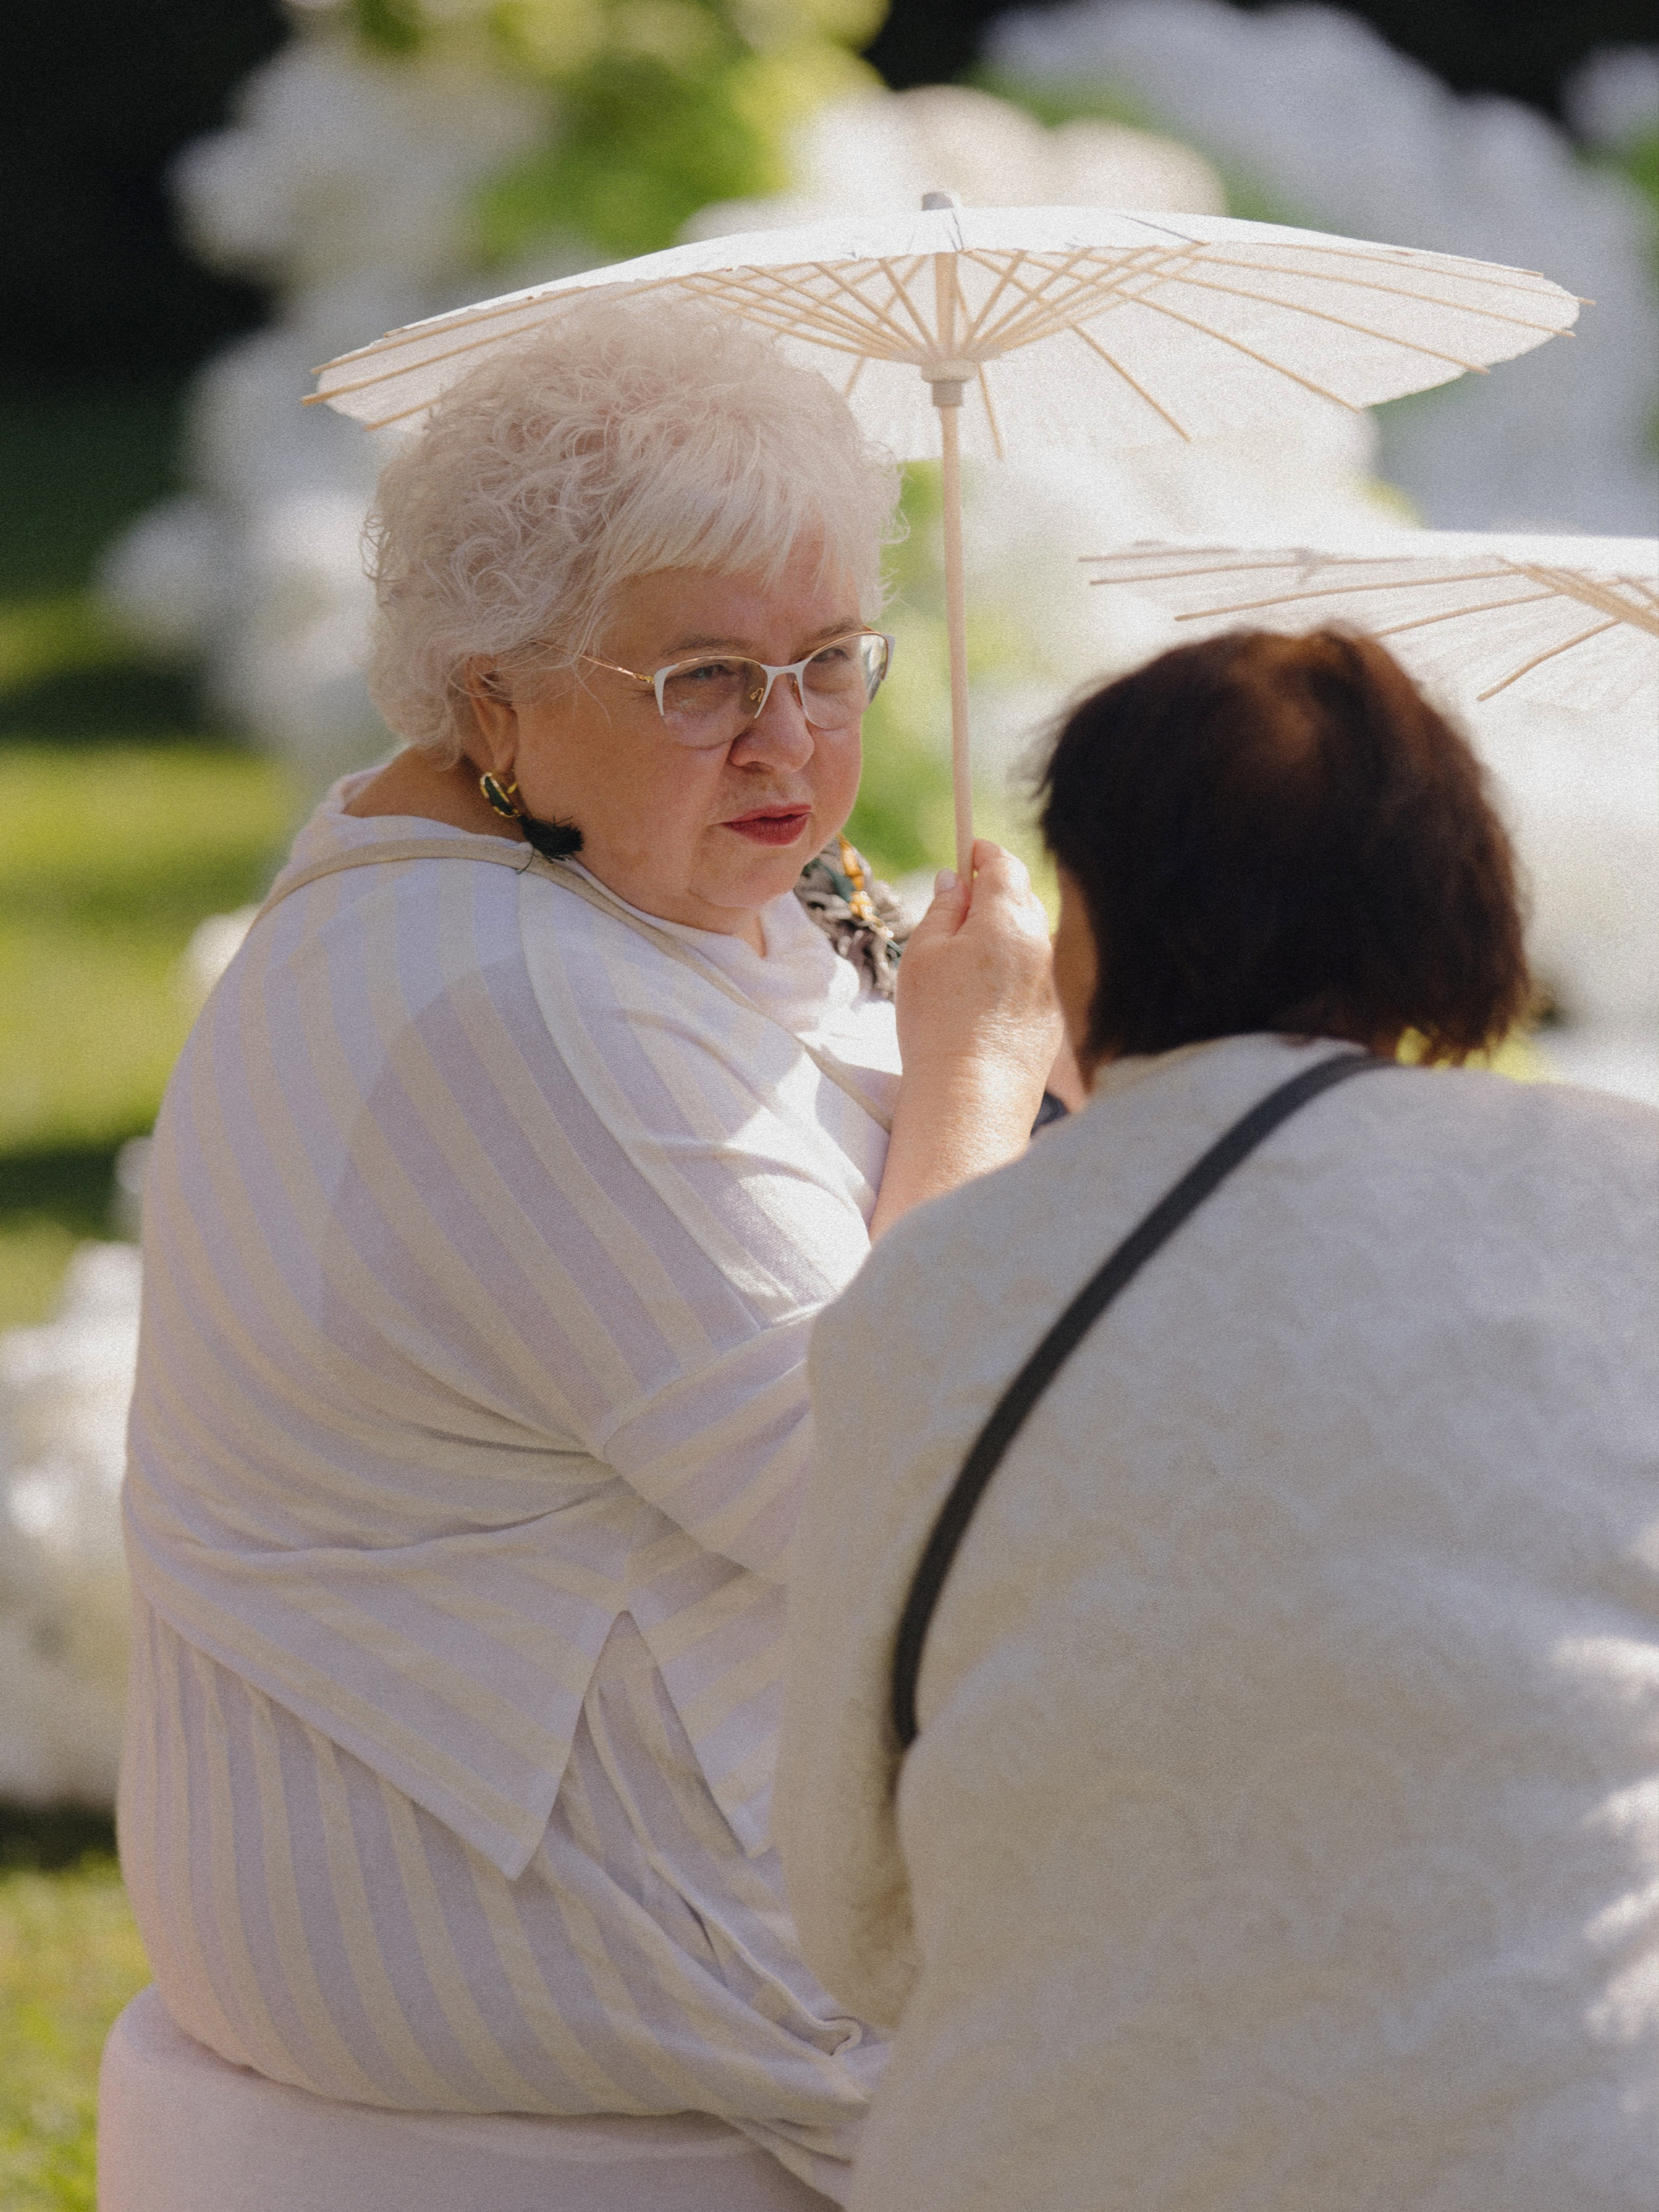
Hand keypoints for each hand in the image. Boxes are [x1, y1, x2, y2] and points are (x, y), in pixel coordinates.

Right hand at [895, 841, 1062, 1099]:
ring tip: (960, 974)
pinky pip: (1032, 980)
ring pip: (1026, 941)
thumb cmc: (938, 1022)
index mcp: (1006, 919)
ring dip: (1000, 941)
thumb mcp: (922, 953)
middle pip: (1020, 899)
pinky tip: (980, 1009)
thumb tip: (955, 881)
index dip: (982, 853)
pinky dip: (1010, 979)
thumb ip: (941, 908)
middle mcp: (1039, 944)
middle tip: (953, 915)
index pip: (1004, 864)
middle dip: (991, 897)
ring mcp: (1050, 982)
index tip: (967, 852)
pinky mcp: (1052, 1017)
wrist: (971, 1097)